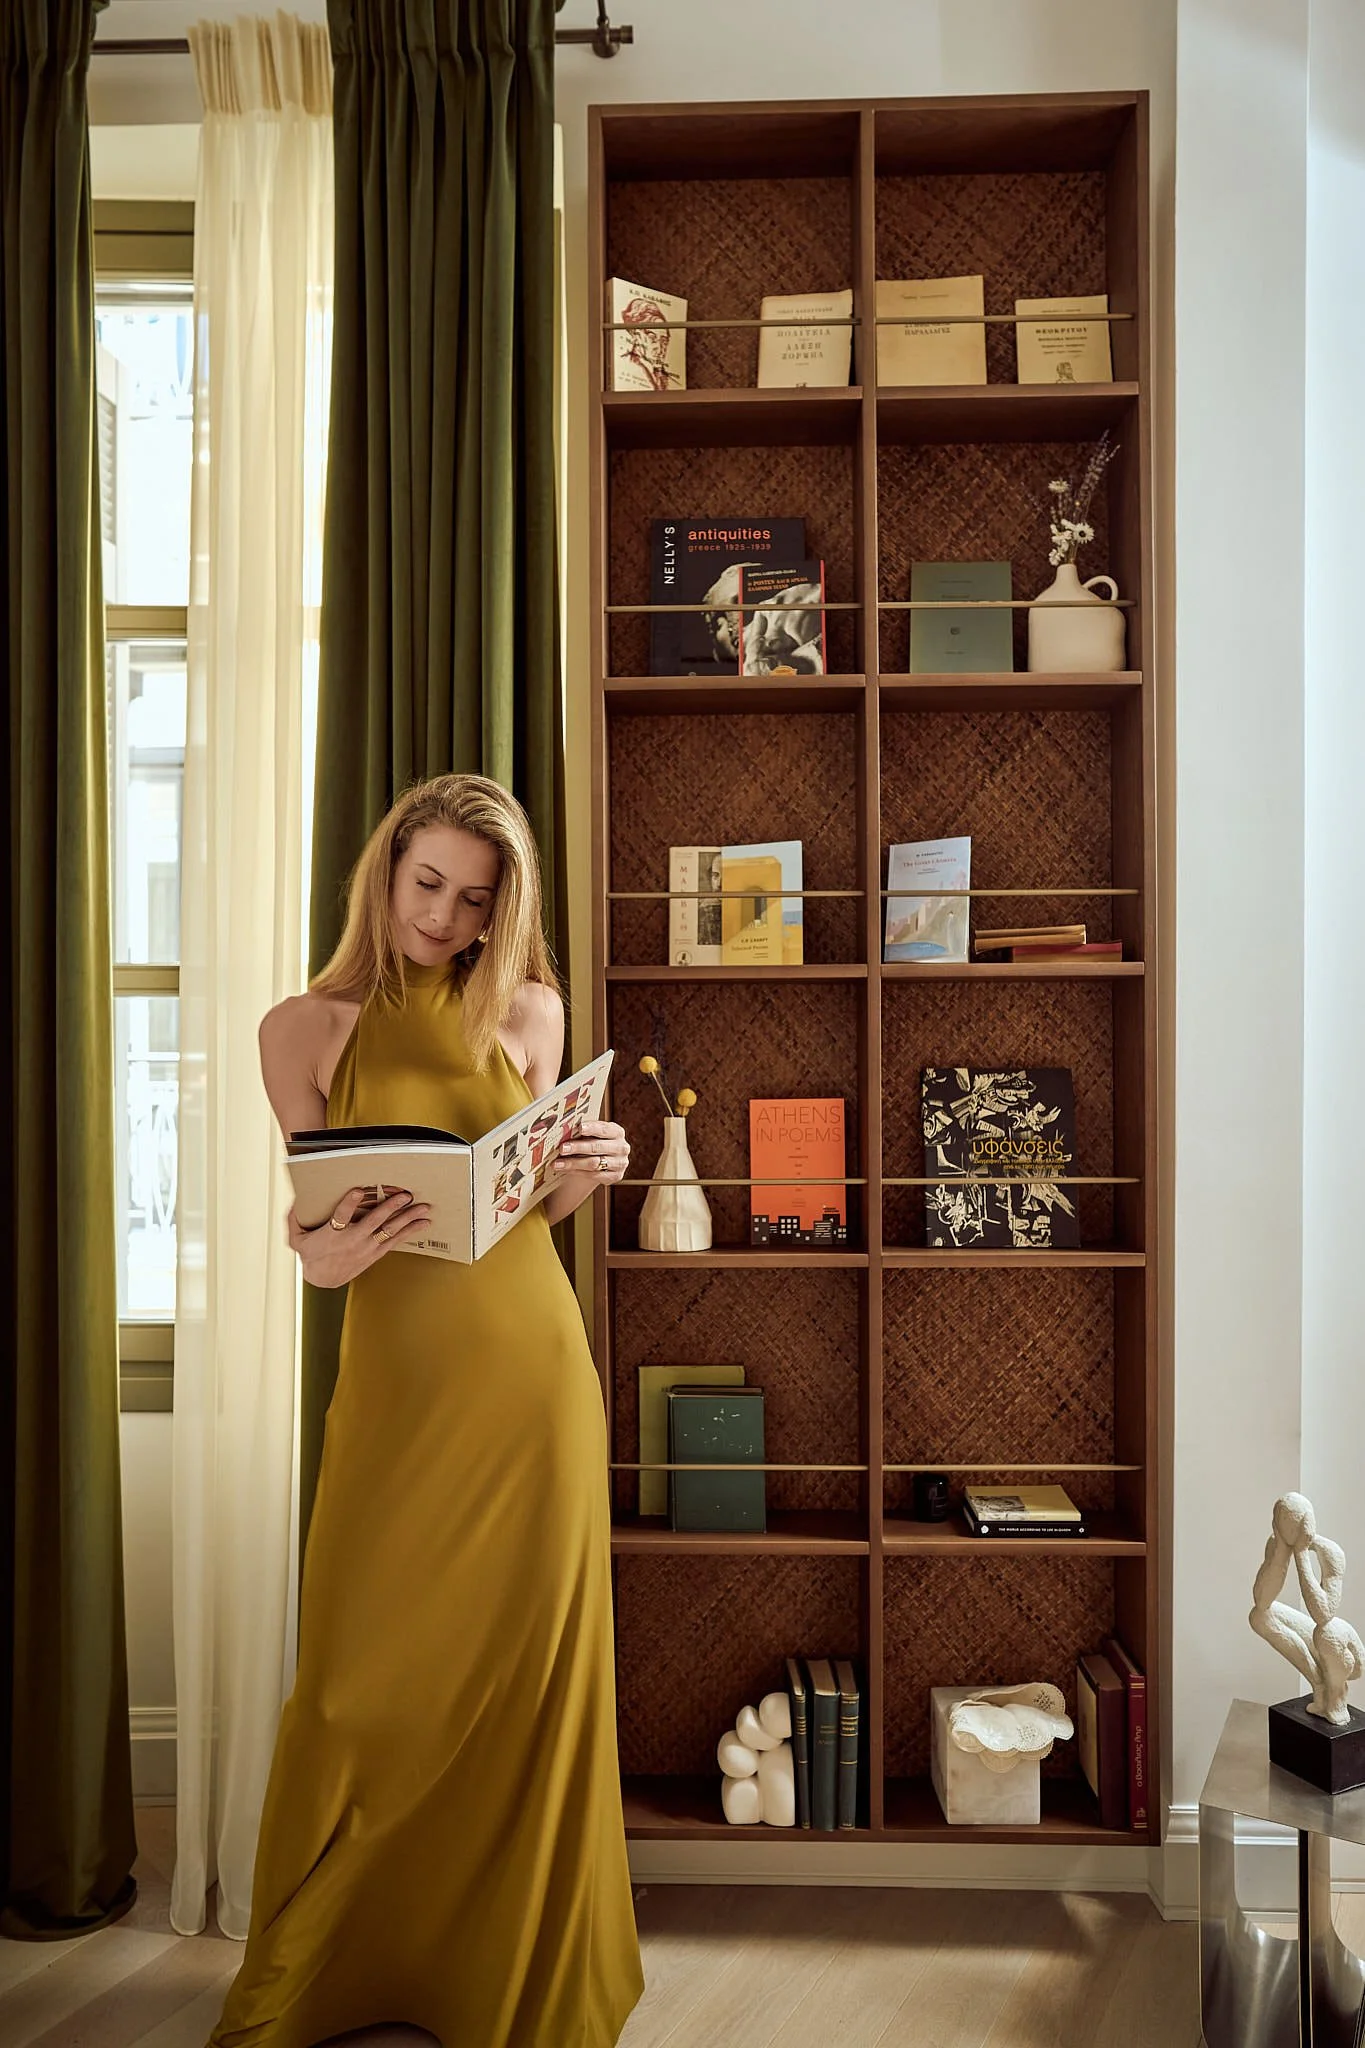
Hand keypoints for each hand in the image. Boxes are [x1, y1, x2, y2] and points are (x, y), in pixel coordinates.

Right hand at [287, 1185, 432, 1287]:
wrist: (323, 1279)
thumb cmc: (310, 1254)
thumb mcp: (296, 1238)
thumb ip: (294, 1219)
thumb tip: (295, 1200)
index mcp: (331, 1235)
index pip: (339, 1217)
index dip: (348, 1204)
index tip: (357, 1190)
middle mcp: (352, 1241)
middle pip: (373, 1222)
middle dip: (390, 1207)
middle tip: (405, 1196)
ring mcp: (366, 1248)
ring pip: (388, 1231)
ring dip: (407, 1219)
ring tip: (422, 1208)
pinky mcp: (375, 1253)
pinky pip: (395, 1241)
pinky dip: (410, 1231)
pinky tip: (423, 1223)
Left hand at [554, 1119, 629, 1184]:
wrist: (602, 1160)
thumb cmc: (594, 1142)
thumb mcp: (592, 1134)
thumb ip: (583, 1132)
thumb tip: (563, 1130)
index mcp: (617, 1132)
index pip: (604, 1129)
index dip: (592, 1128)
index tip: (579, 1128)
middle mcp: (622, 1147)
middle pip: (597, 1147)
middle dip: (578, 1147)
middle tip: (562, 1148)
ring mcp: (620, 1163)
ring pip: (594, 1163)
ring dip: (573, 1163)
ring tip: (557, 1163)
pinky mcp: (615, 1176)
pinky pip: (593, 1175)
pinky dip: (576, 1172)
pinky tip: (565, 1170)